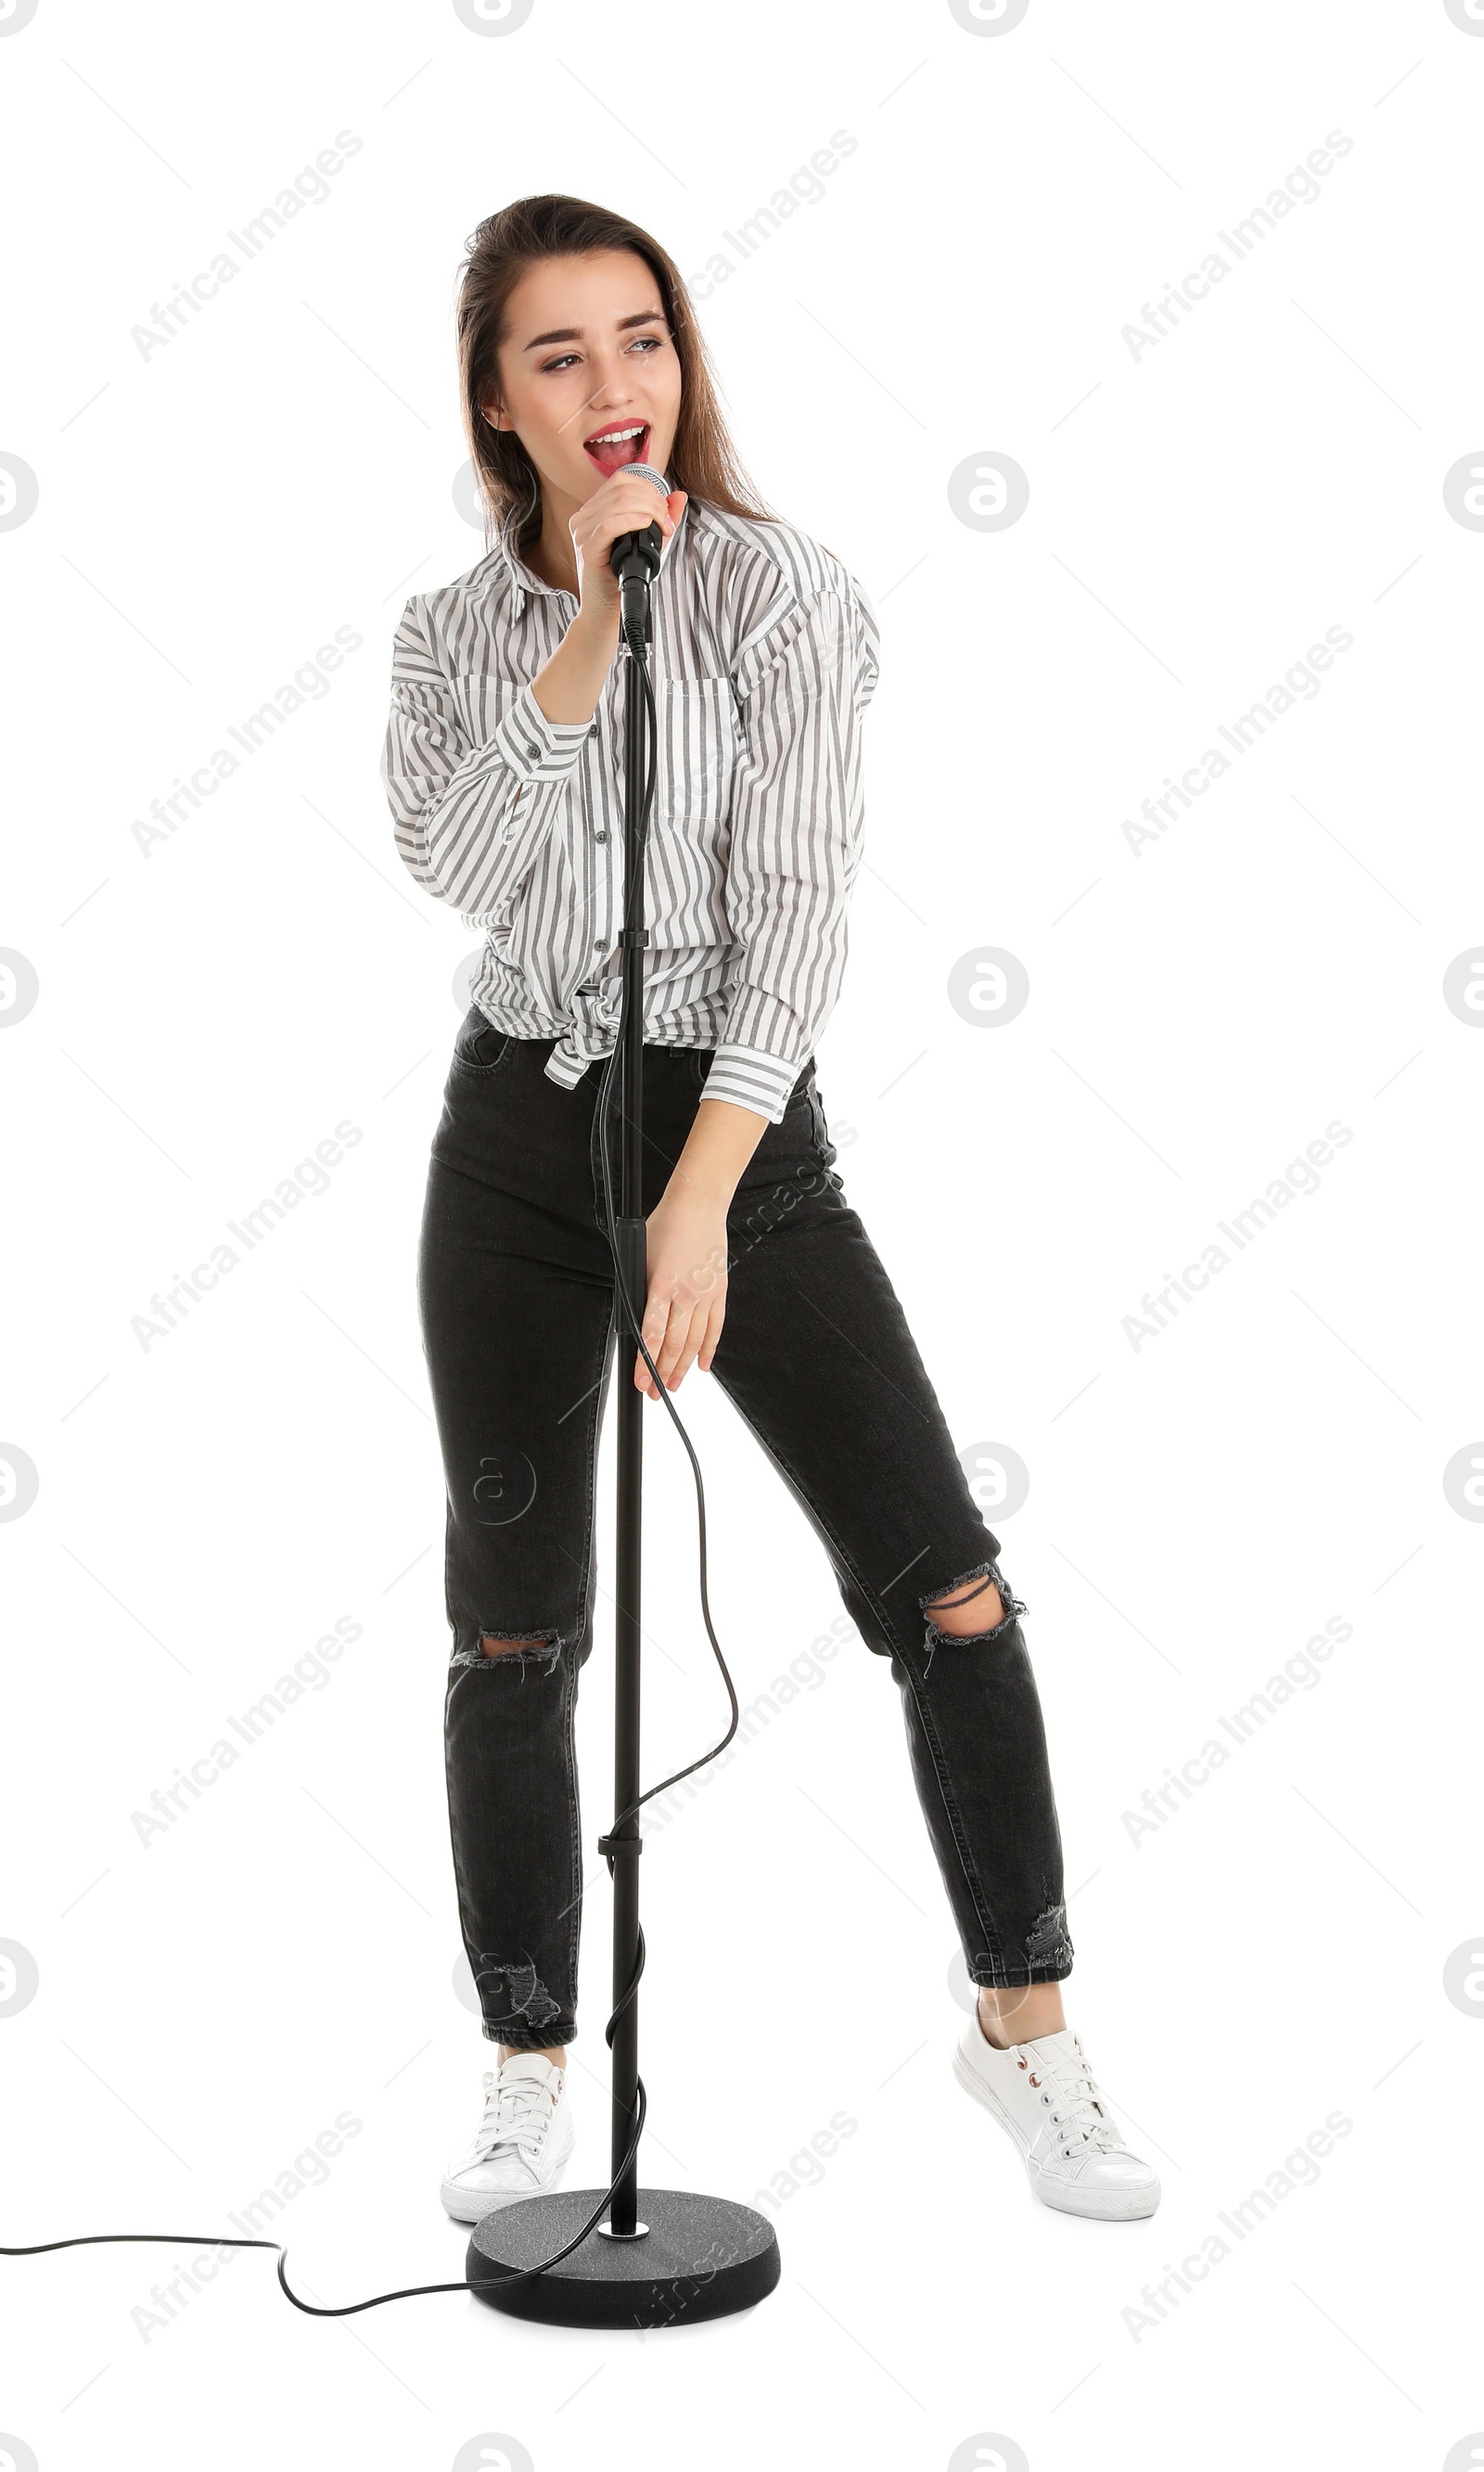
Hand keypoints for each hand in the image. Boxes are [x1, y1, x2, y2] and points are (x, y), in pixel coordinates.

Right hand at [570, 473, 686, 626]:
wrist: (606, 612)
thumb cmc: (622, 579)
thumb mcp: (647, 543)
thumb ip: (662, 517)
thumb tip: (679, 496)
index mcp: (593, 511)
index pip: (620, 481)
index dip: (648, 488)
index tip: (665, 510)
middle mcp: (583, 518)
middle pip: (622, 489)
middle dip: (653, 501)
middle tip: (667, 522)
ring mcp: (582, 532)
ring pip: (617, 502)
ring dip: (648, 511)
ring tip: (662, 528)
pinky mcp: (586, 549)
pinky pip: (608, 525)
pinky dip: (631, 521)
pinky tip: (645, 526)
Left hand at [634, 1183, 727, 1395]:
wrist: (698, 1205)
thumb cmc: (665, 1226)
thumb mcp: (640, 1257)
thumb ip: (638, 1290)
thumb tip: (633, 1321)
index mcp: (661, 1285)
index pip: (652, 1335)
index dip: (646, 1364)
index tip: (641, 1381)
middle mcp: (685, 1294)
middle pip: (674, 1345)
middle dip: (662, 1373)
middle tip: (654, 1392)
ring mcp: (705, 1295)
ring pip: (694, 1342)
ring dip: (683, 1367)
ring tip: (674, 1385)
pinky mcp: (719, 1292)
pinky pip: (715, 1328)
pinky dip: (708, 1349)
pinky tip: (701, 1366)